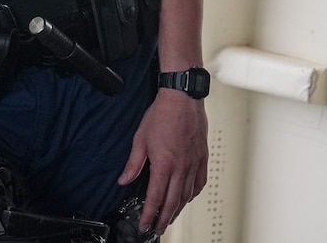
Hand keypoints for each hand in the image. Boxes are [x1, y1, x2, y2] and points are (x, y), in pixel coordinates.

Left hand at [118, 89, 207, 234]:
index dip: (150, 215)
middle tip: (158, 228)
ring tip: (171, 217)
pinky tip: (189, 197)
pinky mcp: (202, 157)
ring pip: (187, 195)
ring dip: (178, 209)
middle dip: (164, 218)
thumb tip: (124, 179)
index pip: (156, 198)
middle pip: (173, 202)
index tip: (145, 225)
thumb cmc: (162, 114)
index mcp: (164, 164)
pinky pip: (200, 182)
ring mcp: (194, 163)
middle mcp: (181, 167)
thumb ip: (133, 164)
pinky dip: (193, 193)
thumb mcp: (140, 139)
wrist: (182, 97)